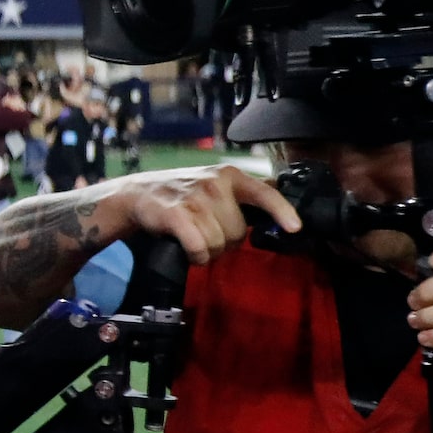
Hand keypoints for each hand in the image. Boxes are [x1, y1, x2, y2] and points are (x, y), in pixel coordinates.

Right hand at [100, 163, 300, 264]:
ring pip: (218, 244)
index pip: (264, 193)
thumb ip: (245, 194)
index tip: (295, 228)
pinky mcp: (175, 215)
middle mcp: (214, 184)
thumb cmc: (183, 194)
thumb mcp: (215, 184)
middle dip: (225, 241)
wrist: (137, 194)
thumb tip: (281, 205)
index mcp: (229, 175)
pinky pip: (199, 247)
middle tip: (208, 233)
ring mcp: (194, 198)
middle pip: (238, 232)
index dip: (282, 211)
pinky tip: (190, 252)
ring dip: (208, 251)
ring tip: (195, 239)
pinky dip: (196, 256)